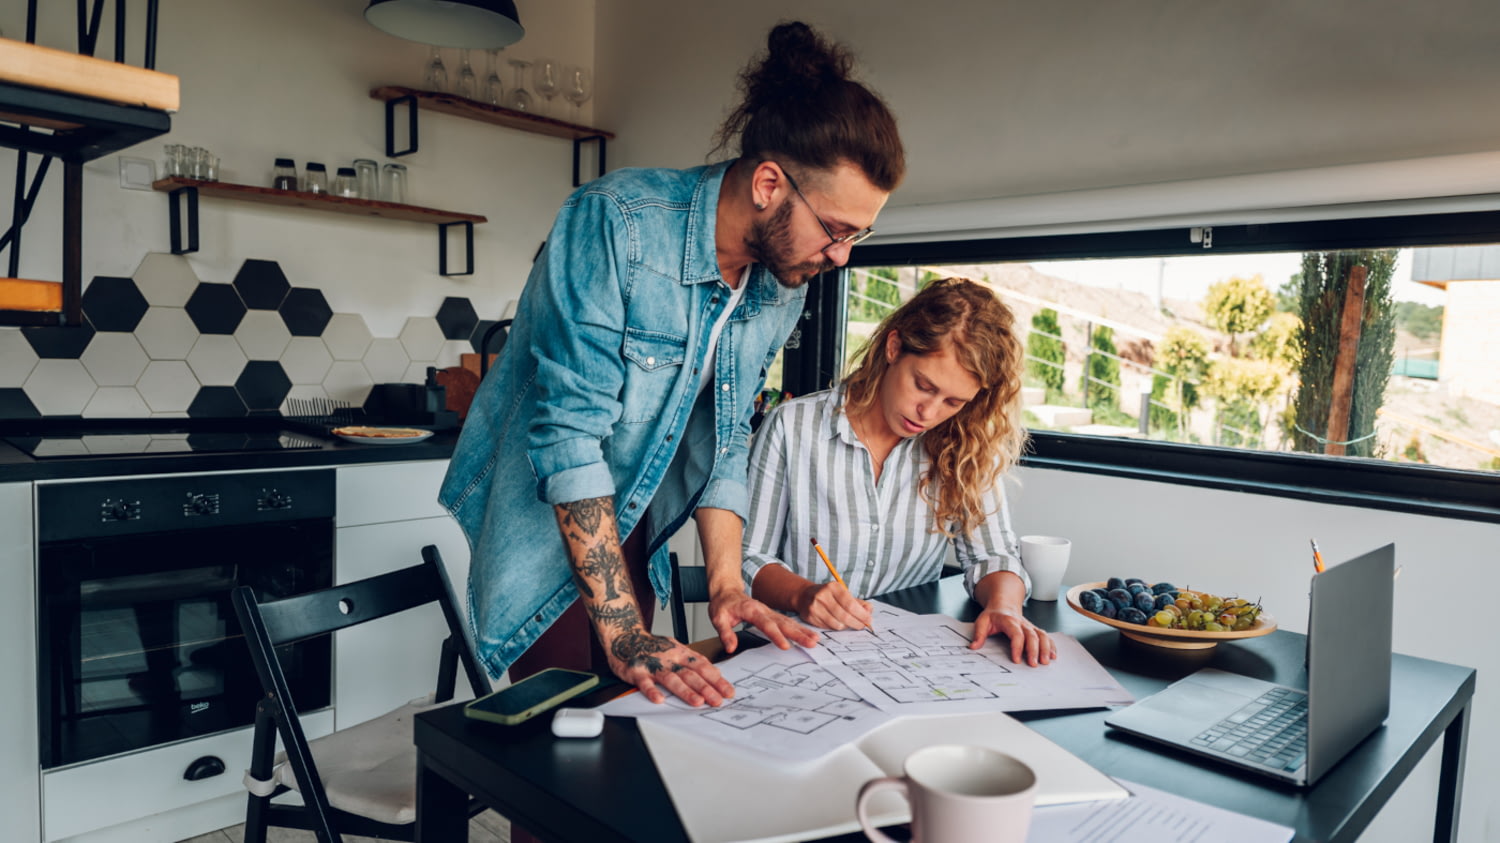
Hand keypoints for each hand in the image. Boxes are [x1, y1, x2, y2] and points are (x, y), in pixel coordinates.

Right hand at [605, 628, 733, 705]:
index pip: (703, 666)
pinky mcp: (636, 672)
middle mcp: (669, 659)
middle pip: (690, 674)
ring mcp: (653, 665)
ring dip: (685, 691)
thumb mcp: (677, 649)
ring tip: (698, 702)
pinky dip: (652, 691)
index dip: (716, 679)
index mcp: (681, 653)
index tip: (728, 691)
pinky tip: (659, 699)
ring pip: (671, 678)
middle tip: (718, 700)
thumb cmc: (653, 646)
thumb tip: (716, 673)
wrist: (624, 636)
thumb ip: (695, 661)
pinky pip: (644, 682)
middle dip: (706, 688)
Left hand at [709, 589, 820, 653]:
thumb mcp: (717, 618)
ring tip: (815, 640)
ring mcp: (769, 611)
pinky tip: (809, 634)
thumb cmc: (723, 604)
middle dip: (798, 634)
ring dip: (802, 631)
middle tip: (811, 643)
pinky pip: (787, 622)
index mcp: (751, 610)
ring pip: (788, 622)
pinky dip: (799, 628)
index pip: (766, 624)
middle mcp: (764, 610)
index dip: (776, 635)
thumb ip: (725, 633)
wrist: (726, 590)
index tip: (785, 646)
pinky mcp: (772, 615)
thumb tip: (731, 647)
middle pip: (783, 623)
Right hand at [795, 582, 874, 630]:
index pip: (850, 604)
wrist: (805, 595)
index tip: (868, 619)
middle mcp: (822, 596)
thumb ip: (858, 602)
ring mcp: (815, 607)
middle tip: (862, 625)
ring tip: (850, 624)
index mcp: (833, 587)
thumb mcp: (843, 593)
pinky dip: (837, 627)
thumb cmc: (829, 595)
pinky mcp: (810, 617)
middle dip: (857, 623)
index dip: (861, 614)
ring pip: (836, 624)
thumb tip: (869, 610)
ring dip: (847, 626)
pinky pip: (828, 627)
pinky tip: (839, 623)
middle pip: (844, 616)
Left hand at [970, 608, 1056, 666]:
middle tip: (1034, 664)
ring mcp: (1030, 626)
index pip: (1016, 633)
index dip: (1017, 646)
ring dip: (1046, 648)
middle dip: (1034, 650)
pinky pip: (1046, 636)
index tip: (1017, 660)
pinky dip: (1051, 646)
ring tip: (1046, 662)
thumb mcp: (982, 621)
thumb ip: (979, 634)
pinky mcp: (1035, 630)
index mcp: (1009, 620)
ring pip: (1042, 635)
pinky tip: (1054, 656)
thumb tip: (973, 647)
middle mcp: (1022, 623)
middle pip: (1032, 635)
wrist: (1003, 604)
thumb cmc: (993, 615)